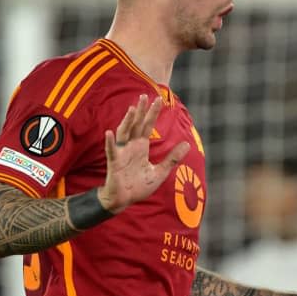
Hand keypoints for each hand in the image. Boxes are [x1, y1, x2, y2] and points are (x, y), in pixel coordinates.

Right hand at [98, 94, 189, 213]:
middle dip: (141, 111)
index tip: (159, 99)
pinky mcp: (114, 163)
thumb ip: (172, 158)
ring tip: (133, 109)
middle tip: (145, 95)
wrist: (124, 200)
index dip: (153, 113)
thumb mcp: (160, 172)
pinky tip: (109, 133)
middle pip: (136, 125)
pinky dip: (110, 142)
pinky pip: (111, 151)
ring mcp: (122, 153)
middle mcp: (131, 146)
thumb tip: (187, 144)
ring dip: (127, 121)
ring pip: (124, 133)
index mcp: (141, 147)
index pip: (147, 126)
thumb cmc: (139, 186)